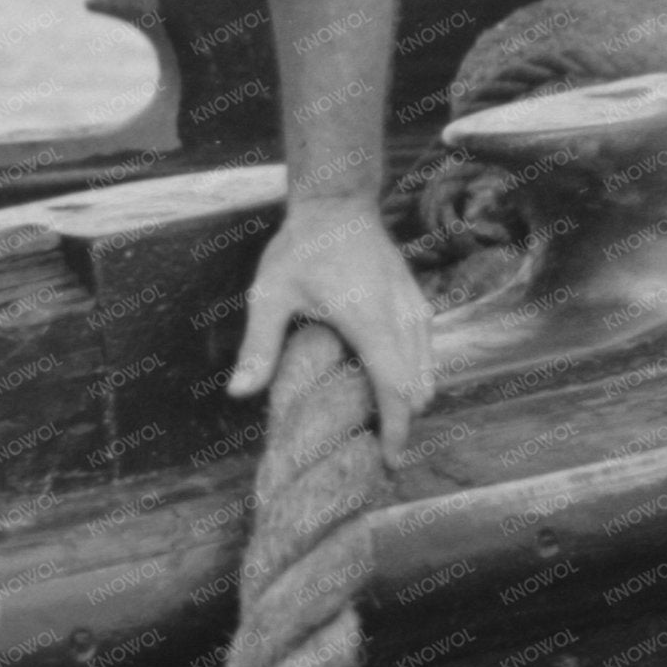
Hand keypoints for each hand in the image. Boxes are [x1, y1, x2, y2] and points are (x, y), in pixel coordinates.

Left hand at [227, 197, 435, 465]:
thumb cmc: (301, 248)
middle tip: (373, 453)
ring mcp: (417, 311)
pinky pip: (425, 354)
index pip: (397, 391)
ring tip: (378, 428)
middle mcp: (404, 320)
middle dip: (402, 424)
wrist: (338, 203)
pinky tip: (384, 388)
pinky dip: (413, 378)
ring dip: (408, 402)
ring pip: (428, 373)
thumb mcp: (269, 296)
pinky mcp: (418, 305)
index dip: (396, 431)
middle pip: (419, 390)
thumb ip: (259, 346)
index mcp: (372, 324)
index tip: (389, 463)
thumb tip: (238, 393)